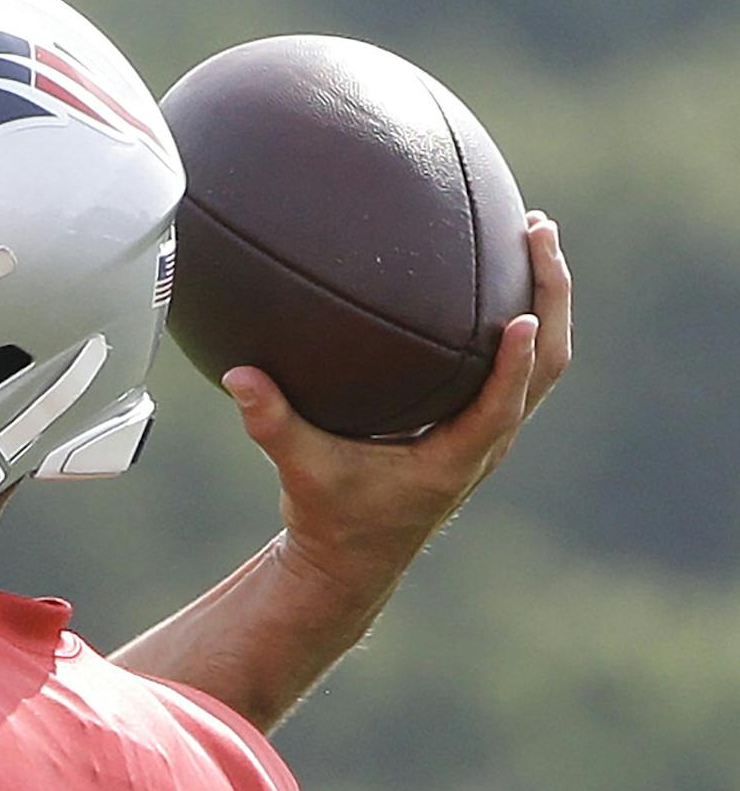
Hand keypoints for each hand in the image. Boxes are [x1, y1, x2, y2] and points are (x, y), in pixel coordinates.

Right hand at [222, 211, 572, 603]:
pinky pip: (520, 365)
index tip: (523, 314)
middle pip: (547, 366)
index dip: (515, 362)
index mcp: (455, 460)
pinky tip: (500, 275)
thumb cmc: (331, 519)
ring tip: (535, 236)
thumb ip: (271, 424)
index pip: (501, 405)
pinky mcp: (481, 423)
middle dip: (552, 295)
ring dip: (548, 298)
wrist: (353, 559)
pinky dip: (523, 319)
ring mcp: (491, 433)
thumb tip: (239, 376)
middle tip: (538, 231)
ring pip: (544, 362)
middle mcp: (486, 444)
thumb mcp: (300, 471)